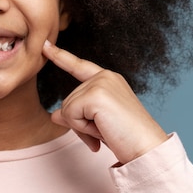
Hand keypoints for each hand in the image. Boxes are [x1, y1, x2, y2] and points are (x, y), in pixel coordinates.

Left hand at [43, 40, 166, 164]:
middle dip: (80, 122)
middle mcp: (104, 76)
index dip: (60, 56)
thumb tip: (54, 115)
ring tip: (107, 130)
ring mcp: (100, 83)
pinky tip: (103, 130)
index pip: (78, 66)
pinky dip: (82, 129)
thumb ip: (76, 114)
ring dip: (82, 127)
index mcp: (108, 79)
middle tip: (106, 130)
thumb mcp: (96, 124)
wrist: (147, 149)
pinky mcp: (96, 95)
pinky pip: (70, 115)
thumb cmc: (127, 138)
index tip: (44, 44)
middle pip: (68, 100)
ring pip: (67, 109)